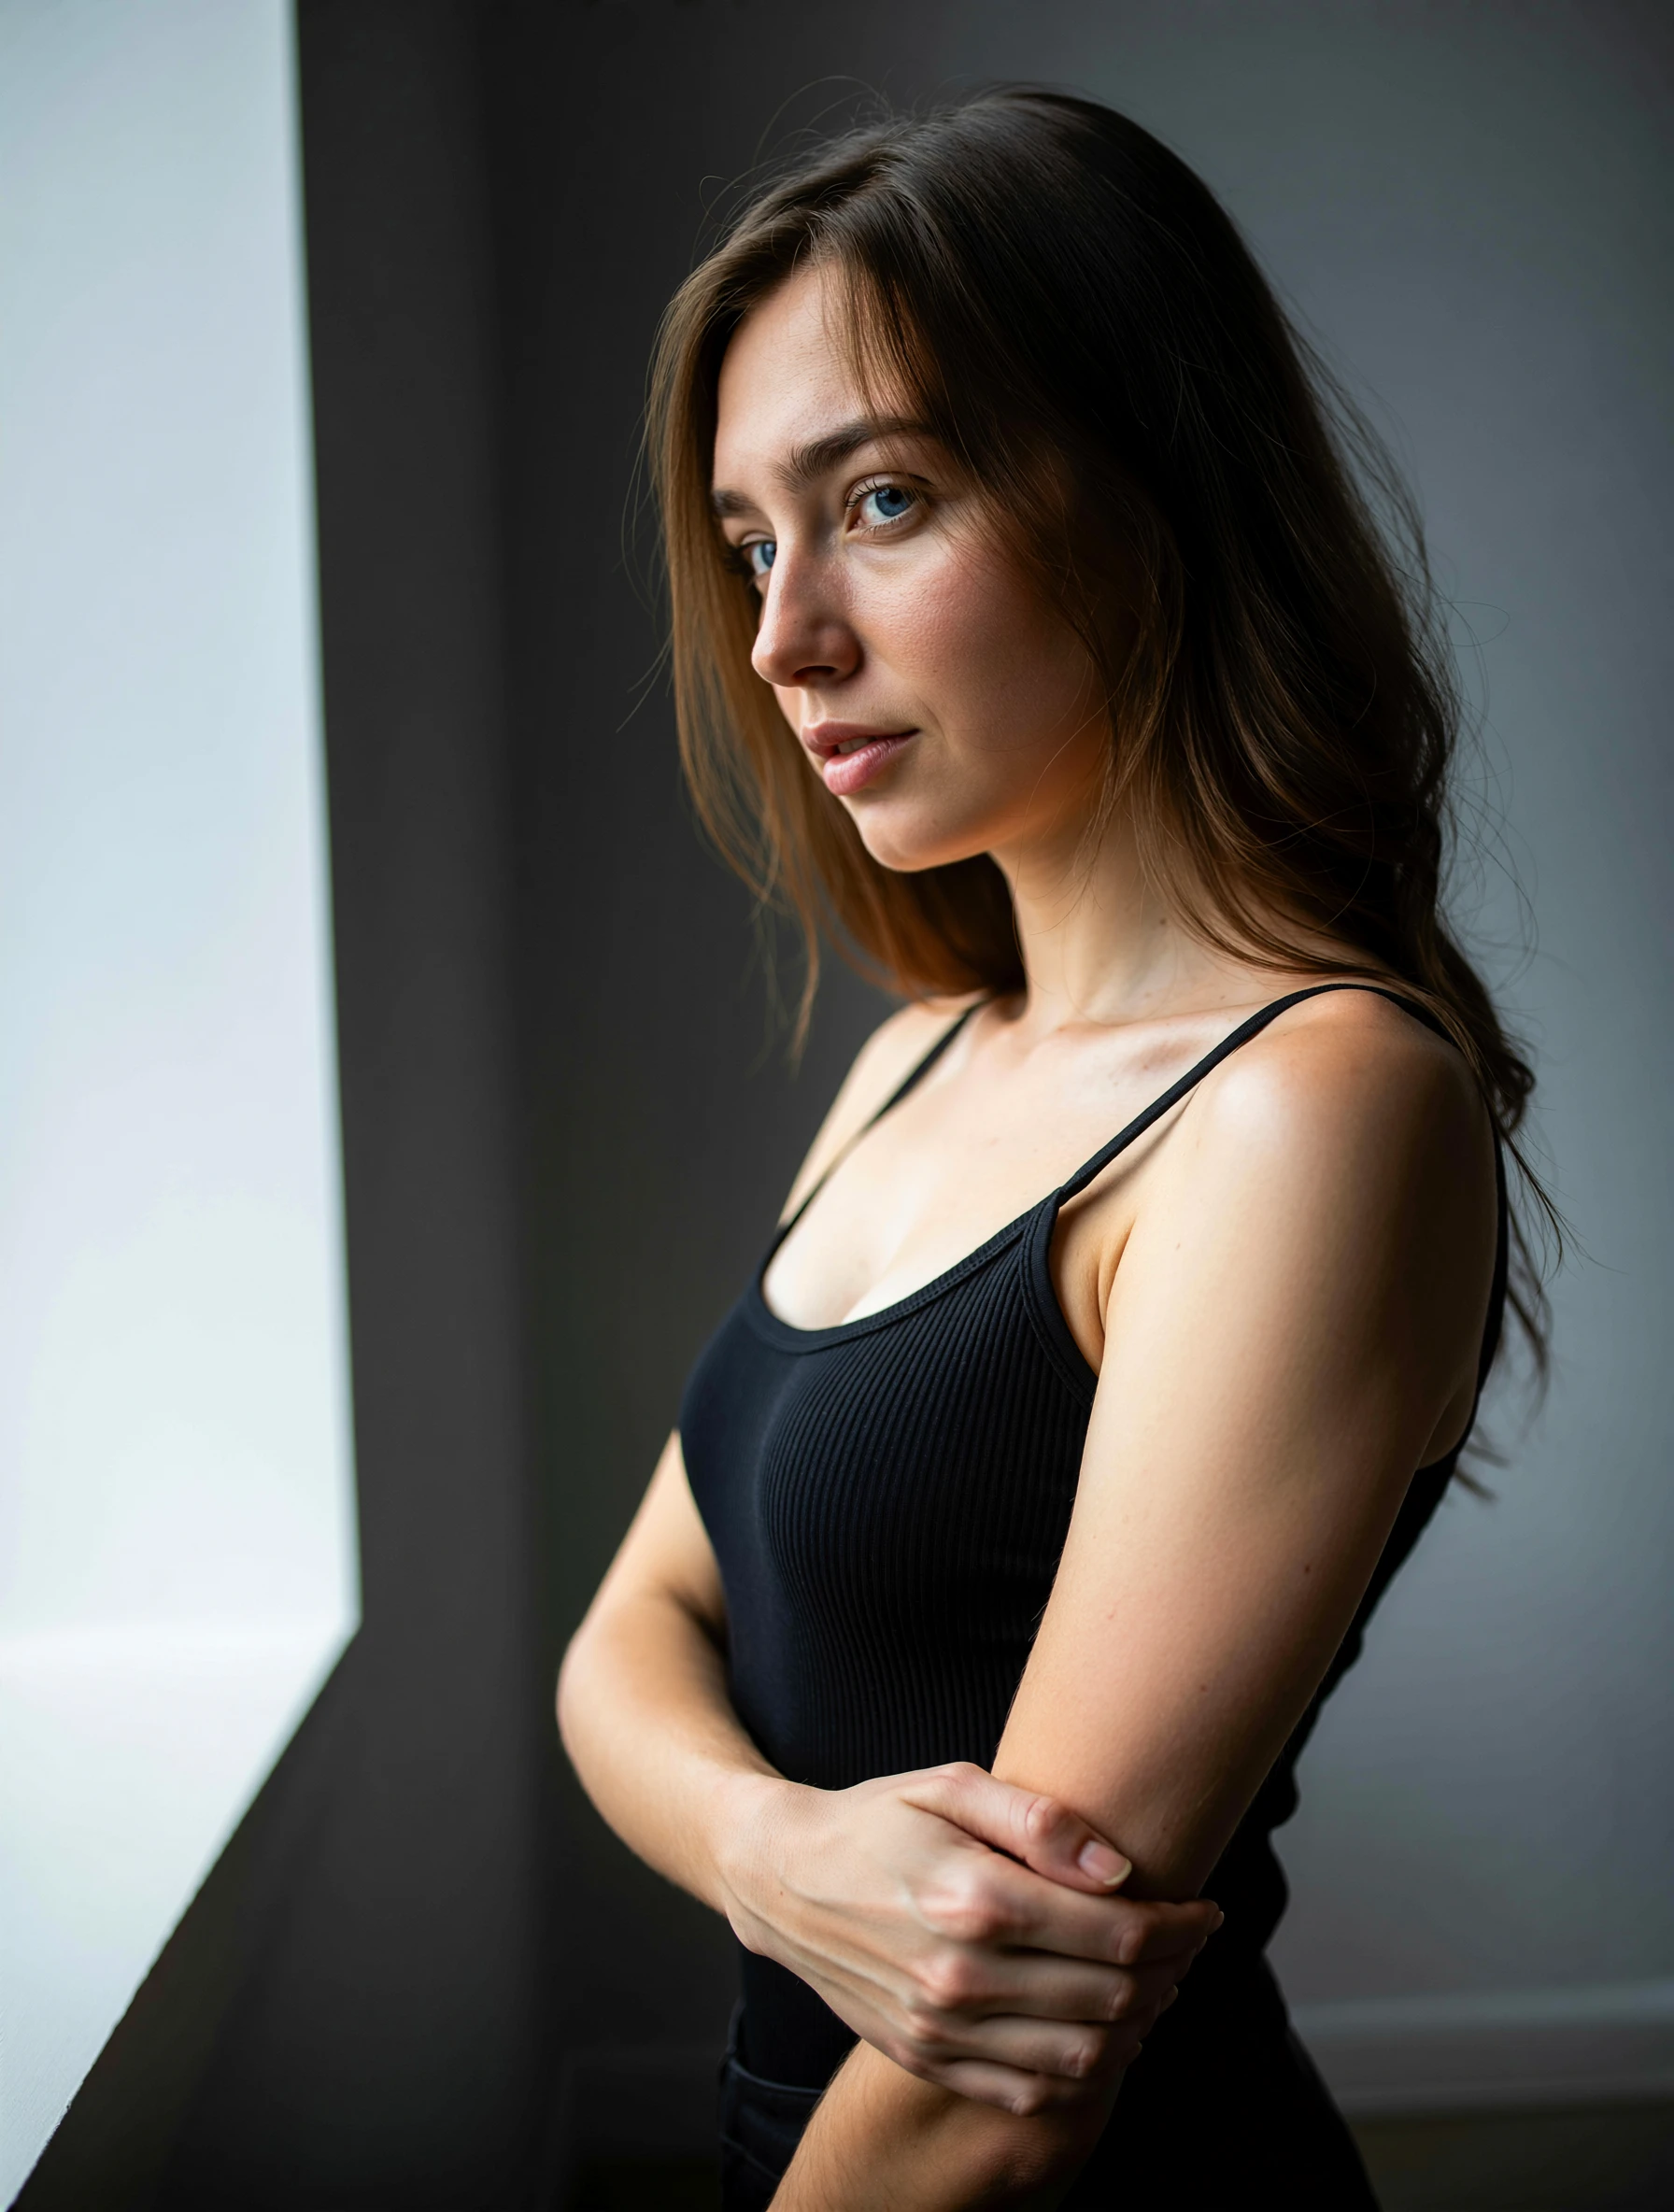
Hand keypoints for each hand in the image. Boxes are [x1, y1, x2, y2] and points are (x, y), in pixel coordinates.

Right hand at [718, 1761, 1219, 2113]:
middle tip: (1189, 1944)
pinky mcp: (926, 2059)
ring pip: (1082, 2057)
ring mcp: (941, 2029)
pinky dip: (1083, 2075)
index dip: (1181, 1927)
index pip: (1119, 1934)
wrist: (783, 1879)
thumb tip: (1119, 1870)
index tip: (1205, 1910)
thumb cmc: (876, 1819)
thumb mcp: (953, 1783)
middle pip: (1112, 1997)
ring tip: (1153, 1986)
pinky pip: (1028, 2093)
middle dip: (1173, 1973)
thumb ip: (1040, 1820)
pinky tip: (1098, 2031)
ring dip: (1139, 2027)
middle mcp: (960, 1975)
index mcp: (975, 1898)